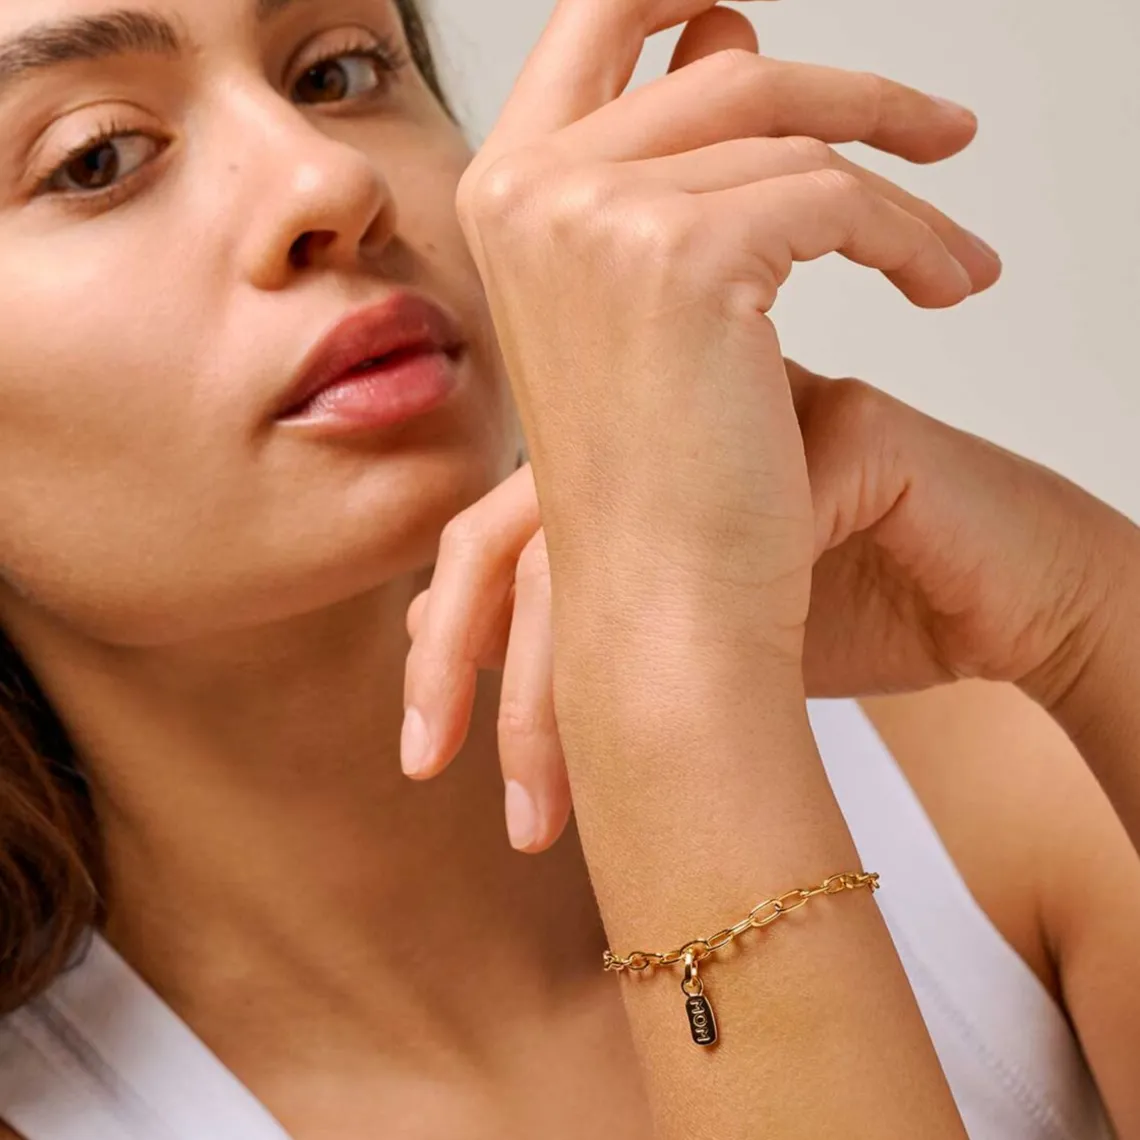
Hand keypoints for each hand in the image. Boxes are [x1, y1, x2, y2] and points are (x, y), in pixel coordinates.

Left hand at [405, 372, 1137, 850]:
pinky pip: (733, 528)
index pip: (500, 537)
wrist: (998, 597)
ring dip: (560, 695)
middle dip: (482, 678)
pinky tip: (663, 738)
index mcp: (630, 469)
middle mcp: (672, 430)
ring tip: (544, 809)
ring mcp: (752, 415)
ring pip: (604, 543)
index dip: (448, 642)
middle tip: (475, 796)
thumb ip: (591, 633)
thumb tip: (439, 644)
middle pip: (526, 537)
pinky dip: (690, 636)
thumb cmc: (850, 613)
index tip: (424, 756)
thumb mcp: (696, 641)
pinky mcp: (847, 428)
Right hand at [455, 0, 997, 647]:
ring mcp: (594, 214)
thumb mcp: (638, 303)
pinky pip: (834, 199)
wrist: (658, 604)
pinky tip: (944, 286)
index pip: (598, 22)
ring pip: (793, 137)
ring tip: (958, 261)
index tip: (759, 13)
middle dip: (851, 87)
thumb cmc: (655, 480)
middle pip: (724, 66)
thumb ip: (668, 169)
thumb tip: (728, 44)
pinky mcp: (681, 254)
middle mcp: (532, 188)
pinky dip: (908, 240)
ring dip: (901, 190)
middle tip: (942, 129)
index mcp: (506, 195)